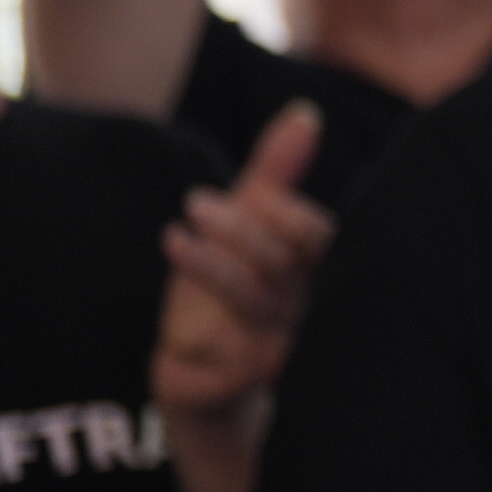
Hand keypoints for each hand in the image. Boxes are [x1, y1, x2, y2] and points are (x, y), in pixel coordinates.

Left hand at [153, 100, 330, 430]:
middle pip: (283, 263)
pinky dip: (197, 334)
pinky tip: (178, 329)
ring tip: (174, 238)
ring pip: (253, 301)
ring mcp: (281, 343)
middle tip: (196, 202)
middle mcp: (308, 303)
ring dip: (212, 268)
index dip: (287, 216)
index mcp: (315, 266)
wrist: (196, 369)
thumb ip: (276, 171)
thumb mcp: (247, 224)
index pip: (317, 237)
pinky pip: (224, 351)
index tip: (254, 196)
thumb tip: (303, 113)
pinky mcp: (245, 378)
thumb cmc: (230, 288)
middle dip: (242, 230)